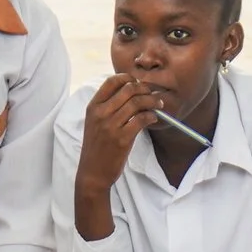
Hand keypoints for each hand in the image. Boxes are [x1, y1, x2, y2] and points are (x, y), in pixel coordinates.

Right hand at [74, 74, 162, 219]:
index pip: (112, 81)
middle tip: (153, 95)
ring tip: (158, 106)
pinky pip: (142, 119)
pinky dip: (151, 116)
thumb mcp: (94, 123)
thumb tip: (131, 91)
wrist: (92, 172)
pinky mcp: (122, 138)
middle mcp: (100, 113)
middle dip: (146, 89)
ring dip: (153, 101)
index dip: (129, 78)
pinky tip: (153, 118)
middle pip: (129, 89)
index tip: (139, 84)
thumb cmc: (97, 147)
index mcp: (93, 106)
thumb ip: (108, 107)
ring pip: (137, 102)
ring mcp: (110, 125)